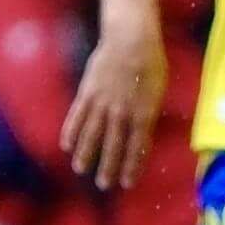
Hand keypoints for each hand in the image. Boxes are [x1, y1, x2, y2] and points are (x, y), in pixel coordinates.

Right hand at [61, 19, 165, 189]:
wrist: (131, 39)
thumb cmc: (151, 64)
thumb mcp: (157, 91)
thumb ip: (147, 113)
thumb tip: (141, 134)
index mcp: (144, 112)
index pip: (138, 146)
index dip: (132, 165)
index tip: (128, 183)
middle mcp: (122, 110)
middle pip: (114, 144)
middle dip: (109, 166)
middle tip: (104, 185)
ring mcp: (102, 101)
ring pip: (92, 133)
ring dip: (87, 153)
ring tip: (81, 170)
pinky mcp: (88, 91)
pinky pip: (78, 115)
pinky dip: (72, 131)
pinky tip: (67, 146)